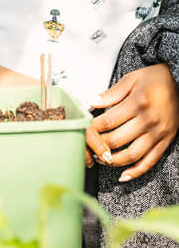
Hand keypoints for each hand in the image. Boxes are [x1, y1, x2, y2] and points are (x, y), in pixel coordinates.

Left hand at [85, 64, 178, 179]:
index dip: (93, 128)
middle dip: (100, 145)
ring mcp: (159, 133)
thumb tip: (91, 102)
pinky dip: (138, 171)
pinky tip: (124, 175)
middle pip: (119, 139)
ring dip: (115, 160)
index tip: (84, 130)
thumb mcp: (129, 80)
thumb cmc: (152, 78)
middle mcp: (149, 120)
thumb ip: (111, 94)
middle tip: (89, 146)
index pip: (109, 121)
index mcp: (137, 103)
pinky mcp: (167, 140)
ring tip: (102, 160)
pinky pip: (151, 160)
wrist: (178, 80)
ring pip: (134, 154)